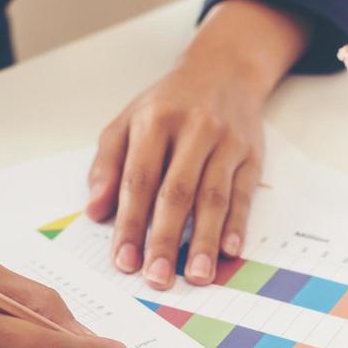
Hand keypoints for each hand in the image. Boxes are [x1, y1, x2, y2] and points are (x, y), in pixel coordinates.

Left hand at [85, 0, 310, 288]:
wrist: (225, 69)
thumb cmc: (169, 103)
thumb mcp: (128, 121)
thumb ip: (108, 164)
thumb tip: (96, 211)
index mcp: (155, 122)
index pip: (138, 180)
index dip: (130, 223)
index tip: (123, 261)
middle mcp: (193, 130)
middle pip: (176, 193)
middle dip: (164, 239)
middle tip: (156, 278)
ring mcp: (225, 142)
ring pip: (213, 196)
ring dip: (203, 239)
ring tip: (195, 276)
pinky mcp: (251, 154)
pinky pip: (243, 193)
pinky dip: (237, 223)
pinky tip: (229, 250)